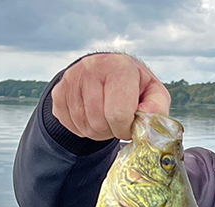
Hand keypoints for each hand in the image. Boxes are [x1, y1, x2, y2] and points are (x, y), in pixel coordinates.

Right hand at [51, 53, 170, 140]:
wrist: (109, 72)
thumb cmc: (135, 85)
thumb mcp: (154, 93)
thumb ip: (156, 110)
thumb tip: (146, 127)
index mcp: (119, 66)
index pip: (117, 114)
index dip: (126, 129)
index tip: (130, 125)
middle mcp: (92, 67)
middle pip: (99, 123)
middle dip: (112, 130)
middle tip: (119, 122)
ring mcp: (72, 79)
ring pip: (84, 126)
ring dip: (99, 131)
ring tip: (107, 118)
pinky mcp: (59, 91)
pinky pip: (70, 124)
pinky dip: (83, 128)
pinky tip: (93, 115)